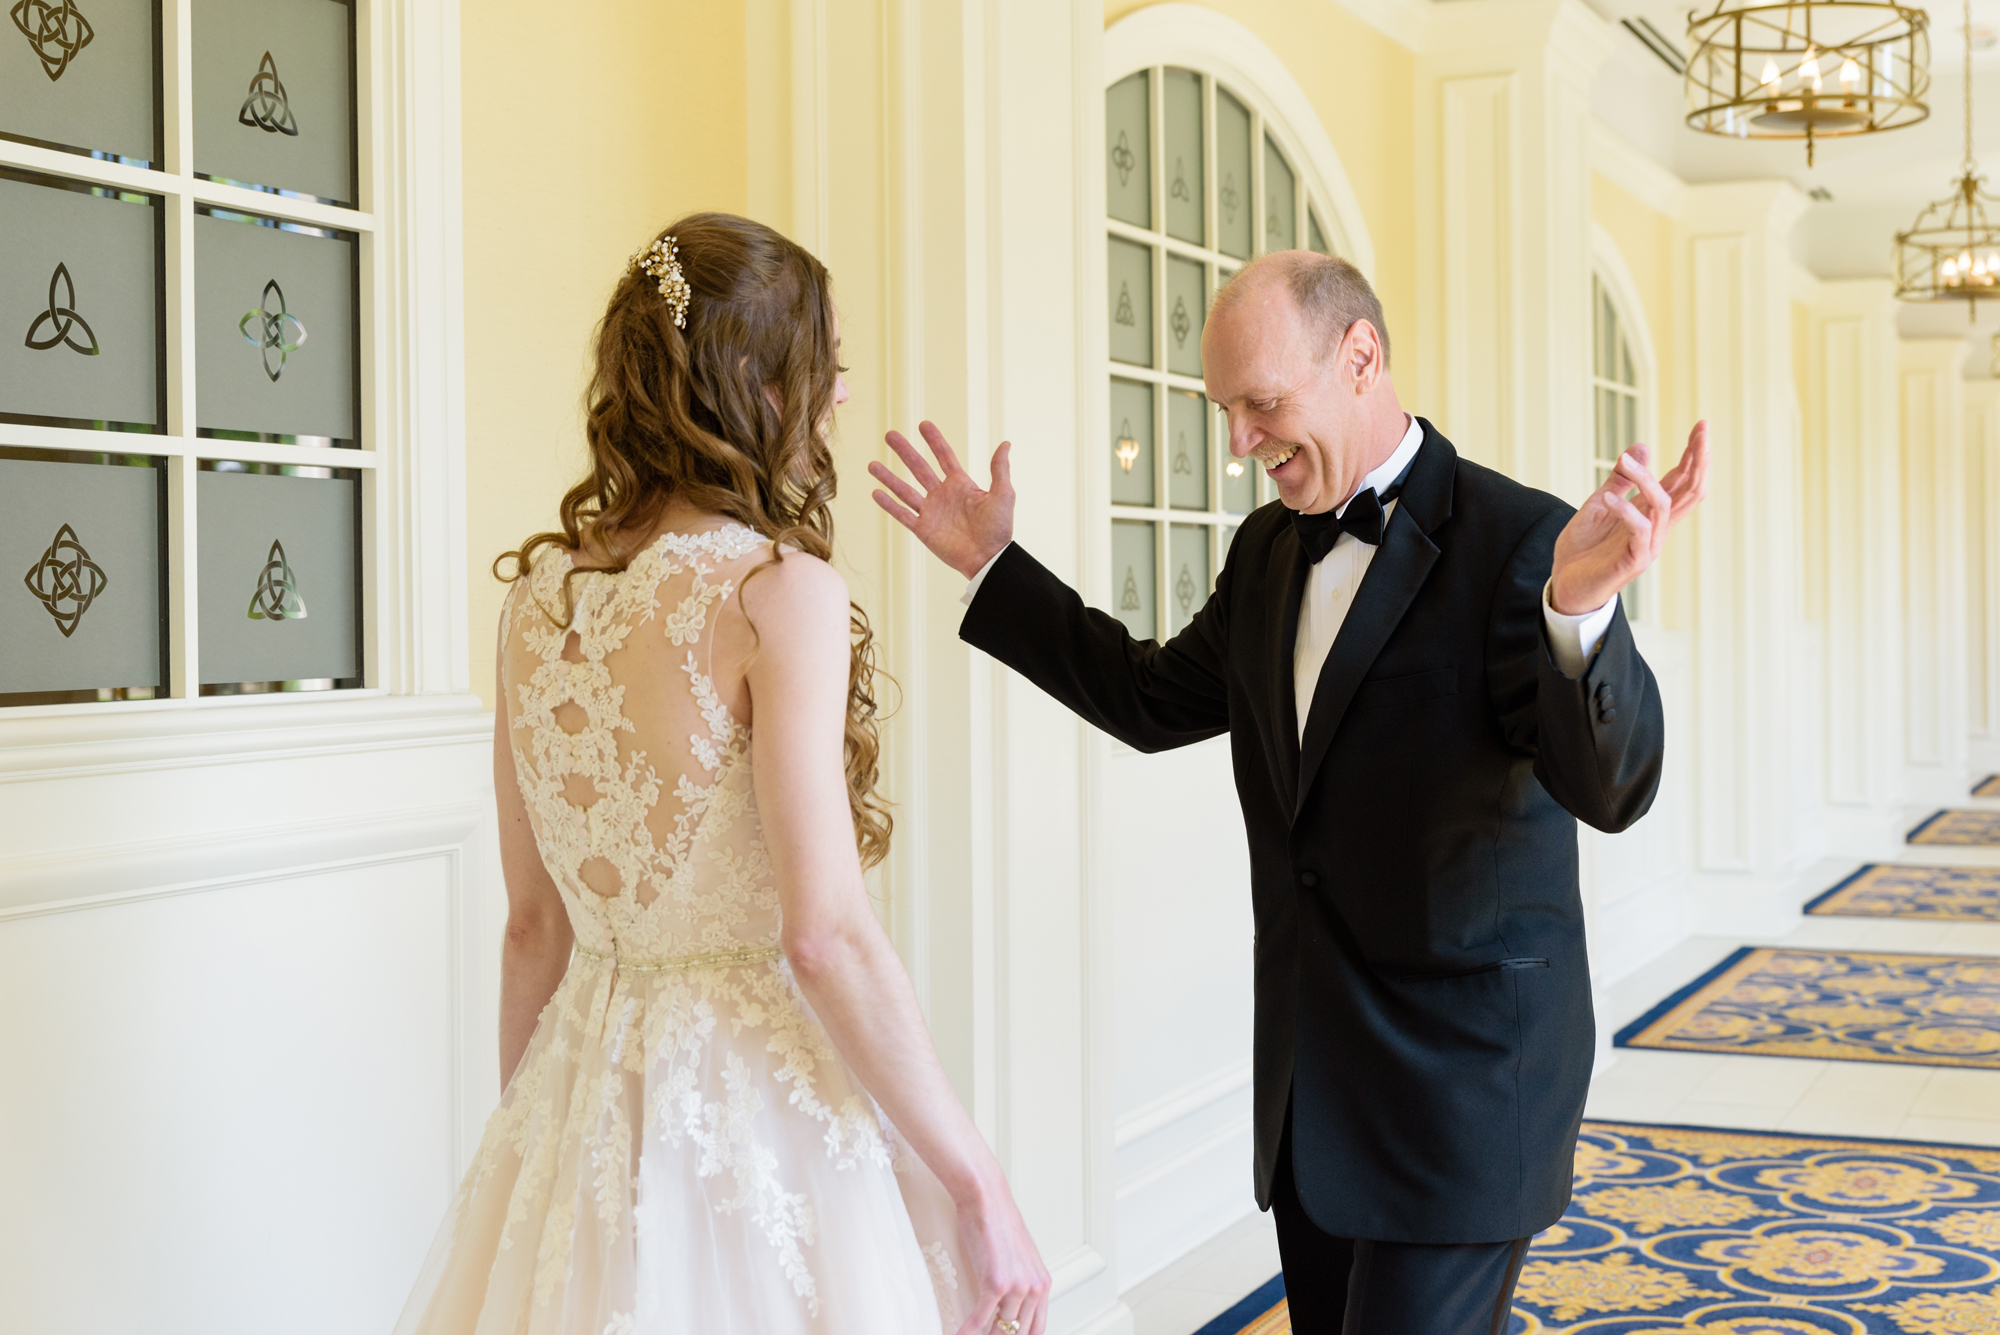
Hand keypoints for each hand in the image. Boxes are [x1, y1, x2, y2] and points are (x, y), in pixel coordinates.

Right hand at [870, 421, 1016, 579]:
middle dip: (904, 451)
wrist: (989, 559)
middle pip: (919, 468)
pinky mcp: (924, 529)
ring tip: (872, 464)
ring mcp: (931, 512)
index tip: (923, 424)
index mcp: (961, 484)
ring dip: (888, 477)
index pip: (944, 457)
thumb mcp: (1003, 495)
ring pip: (905, 490)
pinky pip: (902, 514)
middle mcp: (942, 495)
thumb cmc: (999, 529)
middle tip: (889, 435)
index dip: (934, 441)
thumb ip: (1000, 469)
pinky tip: (875, 492)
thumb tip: (1006, 443)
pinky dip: (889, 504)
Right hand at [953, 1183, 1051, 1334]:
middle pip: (1020, 1333)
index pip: (1037, 1328)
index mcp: (1042, 1282)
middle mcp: (1034, 1288)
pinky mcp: (995, 1283)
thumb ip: (1020, 1280)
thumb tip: (1008, 1303)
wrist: (986, 1198)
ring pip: (1001, 1330)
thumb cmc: (998, 1221)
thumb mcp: (1019, 1256)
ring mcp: (1016, 1287)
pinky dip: (967, 1331)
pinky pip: (979, 1319)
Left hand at [1550, 420, 1710, 615]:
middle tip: (1702, 432)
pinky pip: (1639, 531)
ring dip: (1645, 479)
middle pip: (1690, 491)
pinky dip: (1625, 511)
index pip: (1682, 480)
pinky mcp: (1633, 561)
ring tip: (1624, 460)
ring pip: (1663, 506)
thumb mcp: (1599, 504)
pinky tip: (1609, 498)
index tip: (1702, 425)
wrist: (1565, 585)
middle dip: (1698, 460)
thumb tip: (1642, 447)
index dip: (1695, 454)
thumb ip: (1620, 480)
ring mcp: (1648, 545)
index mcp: (1651, 513)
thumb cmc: (1584, 547)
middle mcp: (1657, 528)